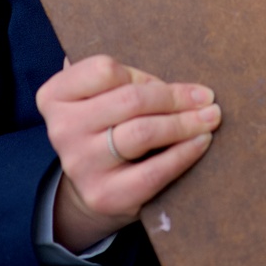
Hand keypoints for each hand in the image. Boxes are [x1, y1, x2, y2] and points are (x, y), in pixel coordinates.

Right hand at [35, 55, 221, 252]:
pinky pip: (153, 171)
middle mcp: (62, 129)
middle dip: (175, 98)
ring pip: (142, 133)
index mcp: (55, 95)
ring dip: (184, 123)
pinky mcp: (104, 195)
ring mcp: (80, 164)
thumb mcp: (101, 98)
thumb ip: (120, 79)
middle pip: (130, 101)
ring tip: (210, 117)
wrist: (93, 189)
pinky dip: (183, 154)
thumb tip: (177, 69)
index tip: (169, 82)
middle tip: (208, 98)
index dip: (143, 76)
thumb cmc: (106, 128)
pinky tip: (201, 142)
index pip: (104, 70)